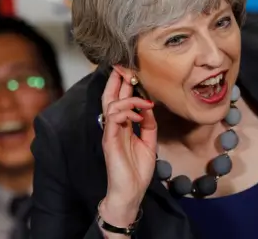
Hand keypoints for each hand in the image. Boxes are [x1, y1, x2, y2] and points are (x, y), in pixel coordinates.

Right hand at [100, 70, 156, 224]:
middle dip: (116, 79)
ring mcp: (109, 132)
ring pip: (112, 104)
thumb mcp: (149, 141)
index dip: (122, 82)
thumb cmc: (137, 169)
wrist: (131, 192)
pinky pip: (113, 118)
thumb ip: (148, 123)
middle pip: (110, 95)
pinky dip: (126, 113)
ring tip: (144, 101)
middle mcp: (113, 125)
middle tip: (123, 64)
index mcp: (121, 124)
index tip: (130, 68)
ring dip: (129, 98)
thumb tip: (149, 105)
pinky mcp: (108, 140)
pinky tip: (138, 117)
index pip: (118, 98)